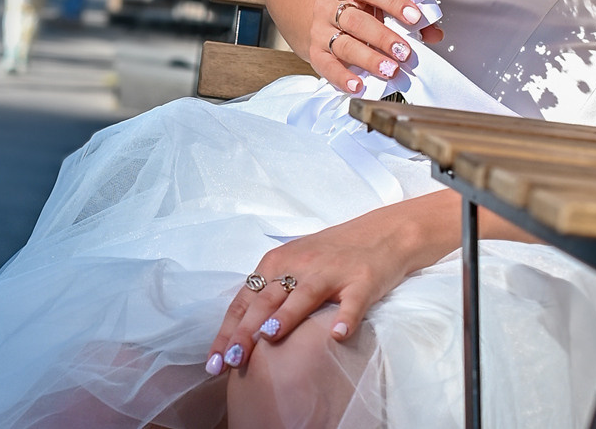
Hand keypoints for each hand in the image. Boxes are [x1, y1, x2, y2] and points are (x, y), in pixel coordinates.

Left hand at [205, 200, 449, 373]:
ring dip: (286, 316)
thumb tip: (236, 333)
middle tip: (230, 360)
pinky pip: (353, 302)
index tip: (213, 361)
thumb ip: (268, 293)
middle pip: (267, 300)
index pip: (245, 300)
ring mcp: (332, 272)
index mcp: (277, 262)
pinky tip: (337, 335)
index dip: (228, 331)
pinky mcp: (362, 281)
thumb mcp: (292, 266)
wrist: (382, 233)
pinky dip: (345, 318)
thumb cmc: (330, 255)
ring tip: (269, 338)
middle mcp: (299, 265)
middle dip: (246, 332)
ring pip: (303, 296)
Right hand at [306, 0, 436, 92]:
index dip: (394, 2)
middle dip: (383, 38)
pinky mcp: (315, 52)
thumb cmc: (359, 7)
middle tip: (405, 53)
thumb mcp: (380, 3)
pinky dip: (342, 78)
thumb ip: (409, 17)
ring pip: (343, 45)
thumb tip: (434, 33)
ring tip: (391, 70)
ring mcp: (321, 30)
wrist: (323, 12)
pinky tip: (359, 86)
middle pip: (356, 21)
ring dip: (369, 59)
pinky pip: (327, 66)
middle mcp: (331, 6)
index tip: (415, 17)